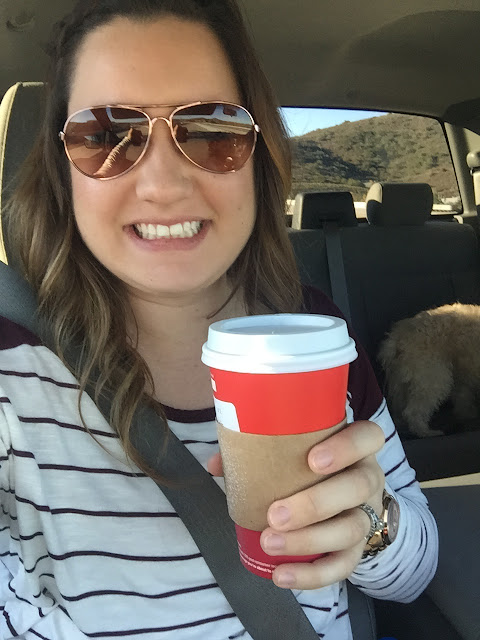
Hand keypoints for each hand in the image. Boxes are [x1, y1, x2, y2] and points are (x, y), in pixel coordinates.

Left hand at [208, 420, 384, 589]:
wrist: (343, 499)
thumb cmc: (309, 465)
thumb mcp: (294, 450)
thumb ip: (258, 450)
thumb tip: (217, 463)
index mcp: (355, 446)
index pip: (367, 437)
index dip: (345, 448)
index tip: (312, 460)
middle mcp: (367, 477)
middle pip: (357, 487)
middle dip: (316, 503)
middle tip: (276, 514)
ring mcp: (367, 513)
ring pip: (352, 528)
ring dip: (309, 540)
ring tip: (270, 543)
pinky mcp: (359, 548)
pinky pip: (344, 565)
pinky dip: (313, 574)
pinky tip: (282, 575)